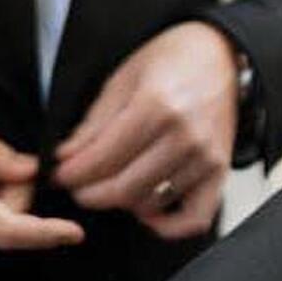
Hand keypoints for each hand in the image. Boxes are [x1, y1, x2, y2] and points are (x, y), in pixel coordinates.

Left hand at [52, 22, 238, 239]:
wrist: (218, 54)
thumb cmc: (171, 60)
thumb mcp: (123, 79)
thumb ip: (94, 123)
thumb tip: (65, 158)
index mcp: (157, 106)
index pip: (103, 159)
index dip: (73, 174)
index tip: (60, 175)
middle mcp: (185, 136)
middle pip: (124, 189)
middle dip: (90, 194)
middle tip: (78, 186)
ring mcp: (206, 157)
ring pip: (151, 203)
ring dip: (122, 204)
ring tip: (109, 187)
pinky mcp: (221, 171)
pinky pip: (195, 218)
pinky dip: (168, 226)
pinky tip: (147, 212)